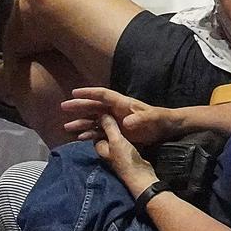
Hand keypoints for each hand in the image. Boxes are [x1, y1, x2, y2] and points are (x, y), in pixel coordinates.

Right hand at [61, 86, 186, 145]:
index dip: (89, 93)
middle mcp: (116, 111)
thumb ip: (140, 119)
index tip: (75, 92)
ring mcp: (115, 121)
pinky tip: (80, 139)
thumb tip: (127, 122)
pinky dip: (90, 135)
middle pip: (94, 106)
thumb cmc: (159, 120)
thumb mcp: (152, 118)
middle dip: (79, 106)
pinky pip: (100, 133)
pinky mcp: (117, 133)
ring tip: (67, 128)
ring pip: (94, 121)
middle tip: (64, 107)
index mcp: (122, 103)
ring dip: (81, 123)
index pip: (103, 95)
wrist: (166, 129)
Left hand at [94, 114, 157, 195]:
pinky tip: (130, 127)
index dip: (97, 119)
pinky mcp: (126, 152)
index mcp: (100, 145)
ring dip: (116, 127)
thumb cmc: (125, 159)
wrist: (140, 175)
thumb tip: (102, 114)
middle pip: (104, 132)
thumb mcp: (116, 140)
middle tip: (112, 110)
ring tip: (121, 117)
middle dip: (105, 122)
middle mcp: (106, 149)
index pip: (94, 129)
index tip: (101, 109)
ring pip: (114, 135)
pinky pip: (122, 138)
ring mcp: (116, 151)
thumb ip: (109, 127)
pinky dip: (124, 132)